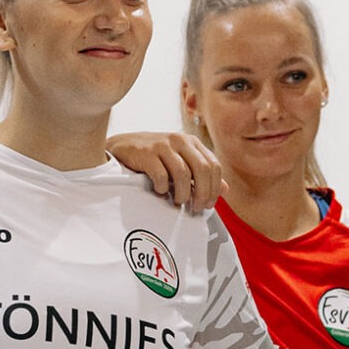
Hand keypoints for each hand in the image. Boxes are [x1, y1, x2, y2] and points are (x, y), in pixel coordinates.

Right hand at [106, 132, 224, 209]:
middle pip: (202, 169)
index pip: (214, 165)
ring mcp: (163, 145)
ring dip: (183, 193)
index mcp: (192, 142)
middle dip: (202, 193)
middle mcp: (180, 140)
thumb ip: (202, 174)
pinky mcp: (146, 153)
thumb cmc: (155, 157)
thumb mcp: (182, 161)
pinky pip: (161, 175)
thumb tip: (225, 190)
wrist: (124, 146)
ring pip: (183, 174)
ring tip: (178, 202)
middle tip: (196, 208)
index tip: (209, 205)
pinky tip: (161, 192)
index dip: (214, 188)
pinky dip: (163, 188)